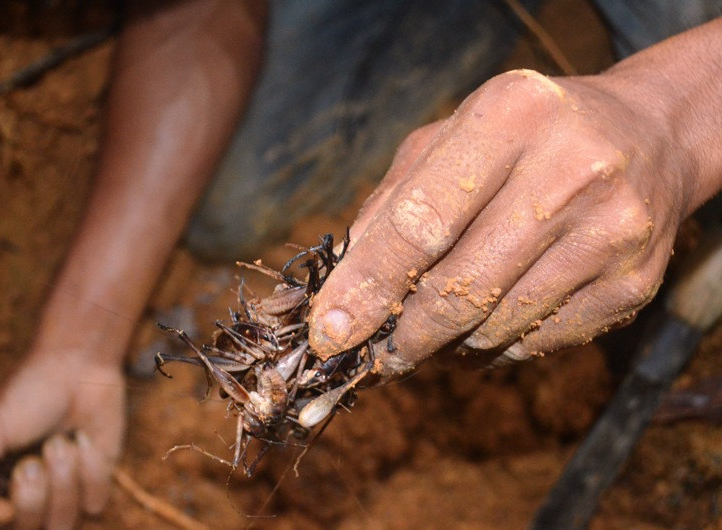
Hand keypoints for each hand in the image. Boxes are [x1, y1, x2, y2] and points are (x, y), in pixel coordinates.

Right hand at [0, 350, 124, 528]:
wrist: (79, 366)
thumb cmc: (27, 393)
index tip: (0, 507)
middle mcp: (27, 495)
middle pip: (27, 529)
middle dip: (31, 496)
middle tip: (32, 462)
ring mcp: (64, 490)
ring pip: (62, 521)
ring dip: (62, 480)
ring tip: (60, 442)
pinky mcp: (97, 479)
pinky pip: (94, 501)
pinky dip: (90, 470)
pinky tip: (84, 440)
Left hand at [309, 68, 692, 377]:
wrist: (647, 139)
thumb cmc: (525, 138)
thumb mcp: (452, 137)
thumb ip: (393, 203)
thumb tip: (346, 288)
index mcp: (510, 117)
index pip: (420, 222)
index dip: (367, 286)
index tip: (330, 332)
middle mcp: (570, 171)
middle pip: (458, 288)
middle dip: (404, 335)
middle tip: (378, 353)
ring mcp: (611, 232)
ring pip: (496, 327)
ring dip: (449, 343)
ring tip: (436, 327)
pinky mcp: (634, 283)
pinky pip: (539, 343)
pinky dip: (497, 346)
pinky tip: (491, 319)